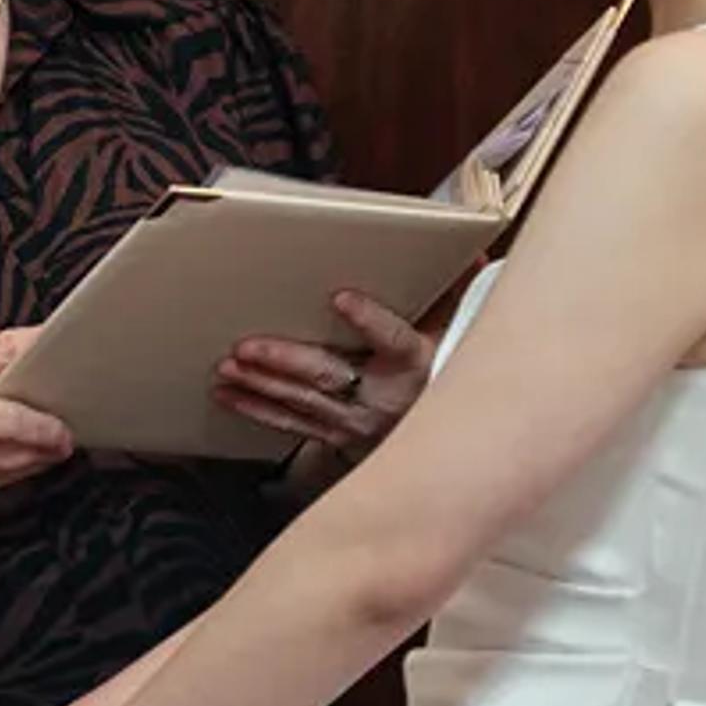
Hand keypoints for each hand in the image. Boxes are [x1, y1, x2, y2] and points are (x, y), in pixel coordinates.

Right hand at [0, 332, 76, 533]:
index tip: (67, 350)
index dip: (38, 350)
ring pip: (11, 453)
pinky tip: (39, 460)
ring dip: (42, 450)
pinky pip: (4, 477)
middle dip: (42, 423)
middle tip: (66, 425)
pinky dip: (26, 468)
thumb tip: (36, 366)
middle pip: (7, 414)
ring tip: (61, 441)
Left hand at [212, 285, 440, 461]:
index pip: (394, 339)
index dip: (369, 319)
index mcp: (414, 363)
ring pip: (302, 401)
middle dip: (285, 361)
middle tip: (248, 347)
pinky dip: (257, 409)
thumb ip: (456, 296)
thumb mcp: (456, 337)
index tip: (342, 297)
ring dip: (261, 384)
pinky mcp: (337, 437)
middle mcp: (382, 396)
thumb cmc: (441, 379)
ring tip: (229, 368)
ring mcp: (355, 421)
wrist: (446, 447)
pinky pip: (292, 423)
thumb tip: (476, 258)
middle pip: (330, 375)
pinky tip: (230, 394)